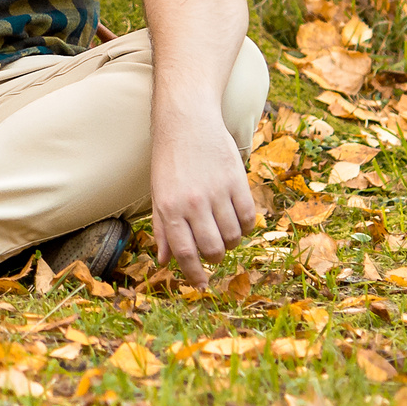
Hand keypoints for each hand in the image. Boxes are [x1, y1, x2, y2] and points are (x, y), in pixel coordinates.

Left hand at [148, 112, 257, 286]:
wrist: (187, 121)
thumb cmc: (170, 160)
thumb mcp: (158, 194)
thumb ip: (162, 228)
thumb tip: (164, 261)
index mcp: (169, 207)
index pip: (184, 253)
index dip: (194, 274)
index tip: (202, 284)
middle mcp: (192, 202)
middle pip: (212, 249)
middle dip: (214, 258)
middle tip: (213, 251)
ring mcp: (216, 191)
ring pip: (232, 236)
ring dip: (230, 241)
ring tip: (223, 231)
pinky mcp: (236, 180)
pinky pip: (248, 216)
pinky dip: (246, 226)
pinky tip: (237, 220)